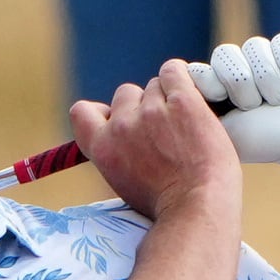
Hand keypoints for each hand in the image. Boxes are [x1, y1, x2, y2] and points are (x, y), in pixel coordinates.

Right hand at [68, 59, 240, 220]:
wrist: (198, 208)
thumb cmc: (166, 205)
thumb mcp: (124, 183)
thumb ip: (118, 153)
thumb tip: (122, 132)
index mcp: (102, 148)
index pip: (82, 111)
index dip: (104, 112)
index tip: (122, 120)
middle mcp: (122, 125)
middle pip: (126, 94)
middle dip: (143, 106)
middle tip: (166, 131)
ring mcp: (152, 111)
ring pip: (155, 85)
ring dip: (168, 98)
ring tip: (187, 125)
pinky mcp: (182, 101)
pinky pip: (174, 71)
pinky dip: (183, 79)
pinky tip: (194, 96)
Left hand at [189, 32, 279, 187]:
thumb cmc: (268, 140)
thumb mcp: (223, 130)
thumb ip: (194, 113)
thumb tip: (170, 95)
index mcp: (223, 86)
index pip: (202, 67)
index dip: (211, 81)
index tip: (221, 99)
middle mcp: (244, 68)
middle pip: (225, 54)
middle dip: (240, 83)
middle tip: (254, 106)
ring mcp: (269, 57)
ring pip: (254, 47)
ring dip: (267, 79)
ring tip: (279, 101)